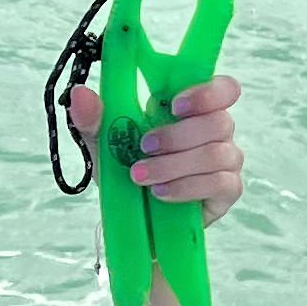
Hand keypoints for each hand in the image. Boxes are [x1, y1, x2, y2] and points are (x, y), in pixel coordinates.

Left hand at [66, 74, 243, 224]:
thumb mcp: (105, 143)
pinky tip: (160, 193)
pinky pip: (220, 184)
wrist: (133, 217)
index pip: (224, 89)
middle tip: (144, 147)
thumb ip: (94, 118)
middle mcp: (217, 131)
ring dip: (174, 165)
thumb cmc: (128, 168)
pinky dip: (186, 187)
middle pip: (219, 122)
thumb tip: (79, 94)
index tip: (174, 106)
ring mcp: (226, 161)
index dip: (206, 93)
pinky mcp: (227, 191)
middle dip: (177, 136)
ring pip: (217, 154)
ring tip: (141, 176)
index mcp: (194, 109)